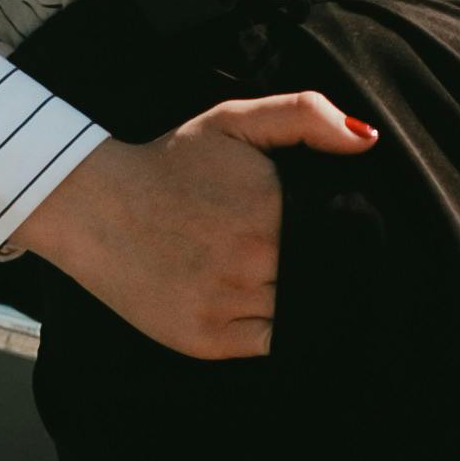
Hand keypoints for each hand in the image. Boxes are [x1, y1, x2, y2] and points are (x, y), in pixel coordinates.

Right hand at [17, 89, 372, 361]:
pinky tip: (268, 303)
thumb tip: (367, 140)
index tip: (344, 231)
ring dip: (307, 300)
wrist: (92, 206)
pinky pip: (271, 344)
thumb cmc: (170, 162)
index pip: (345, 234)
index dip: (353, 235)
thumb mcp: (234, 122)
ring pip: (302, 312)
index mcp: (269, 208)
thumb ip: (304, 115)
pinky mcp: (207, 341)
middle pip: (326, 277)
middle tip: (324, 259)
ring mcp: (228, 305)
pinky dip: (279, 328)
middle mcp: (252, 260)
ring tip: (290, 277)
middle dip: (333, 269)